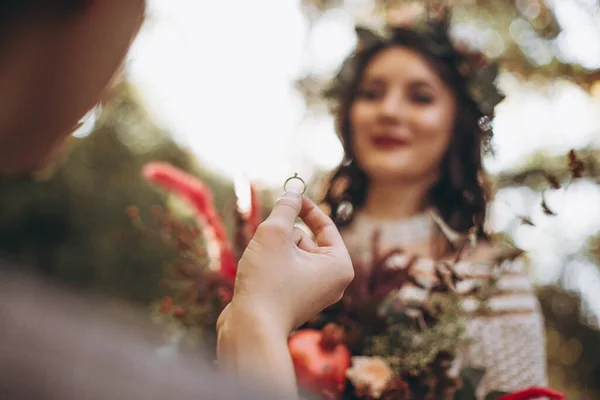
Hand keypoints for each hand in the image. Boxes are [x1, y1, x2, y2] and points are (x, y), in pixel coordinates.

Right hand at [219, 191, 353, 335]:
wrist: (249, 329)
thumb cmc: (266, 282)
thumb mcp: (275, 234)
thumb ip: (285, 207)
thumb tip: (293, 190)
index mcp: (339, 266)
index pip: (325, 225)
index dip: (305, 206)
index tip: (289, 193)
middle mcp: (332, 281)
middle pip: (305, 239)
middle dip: (283, 235)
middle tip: (269, 244)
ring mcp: (313, 292)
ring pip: (291, 252)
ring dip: (273, 248)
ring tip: (261, 264)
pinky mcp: (293, 299)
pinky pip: (283, 268)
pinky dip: (269, 263)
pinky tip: (257, 276)